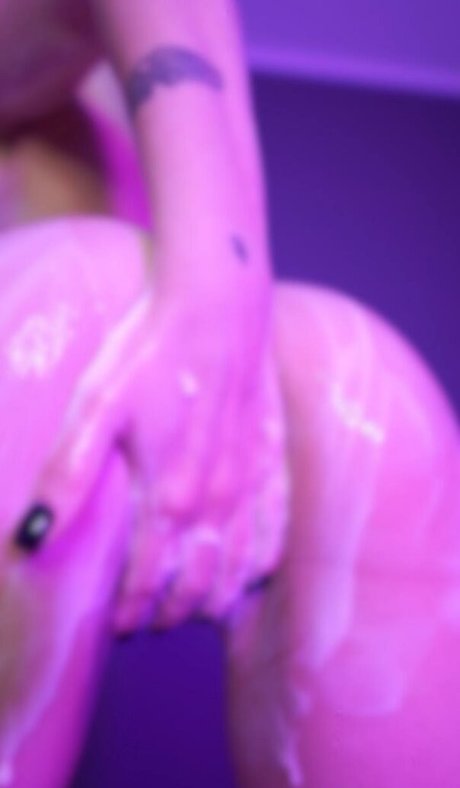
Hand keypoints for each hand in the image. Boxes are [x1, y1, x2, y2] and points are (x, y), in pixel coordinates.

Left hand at [14, 247, 289, 632]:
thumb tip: (29, 538)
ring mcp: (249, 484)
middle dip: (170, 613)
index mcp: (168, 495)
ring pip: (237, 567)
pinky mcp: (272, 461)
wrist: (218, 306)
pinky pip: (274, 530)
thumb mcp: (96, 406)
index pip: (148, 577)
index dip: (132, 609)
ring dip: (214, 599)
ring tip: (196, 614)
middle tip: (151, 625)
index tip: (120, 627)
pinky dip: (261, 562)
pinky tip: (253, 572)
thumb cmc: (151, 352)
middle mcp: (215, 502)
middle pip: (195, 583)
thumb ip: (66, 476)